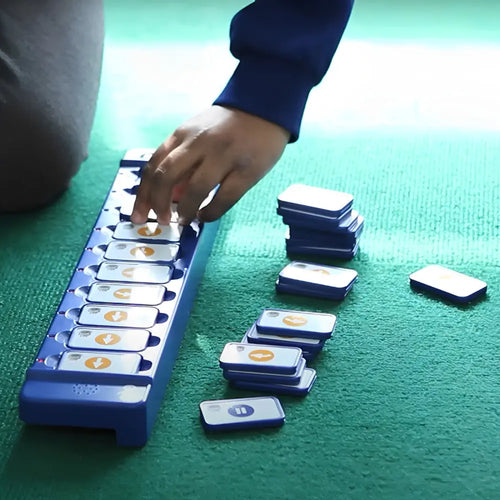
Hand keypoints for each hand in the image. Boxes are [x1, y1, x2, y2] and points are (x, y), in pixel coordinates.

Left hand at [130, 105, 289, 224]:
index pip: (154, 166)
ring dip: (185, 210)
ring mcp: (224, 156)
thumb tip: (170, 196)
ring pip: (195, 190)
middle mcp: (200, 144)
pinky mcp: (246, 171)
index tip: (138, 215)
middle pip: (167, 177)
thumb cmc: (227, 126)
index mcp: (183, 135)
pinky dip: (210, 213)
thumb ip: (182, 160)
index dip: (143, 194)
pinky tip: (205, 217)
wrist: (265, 108)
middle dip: (158, 203)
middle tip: (160, 221)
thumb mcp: (198, 134)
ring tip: (184, 220)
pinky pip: (224, 198)